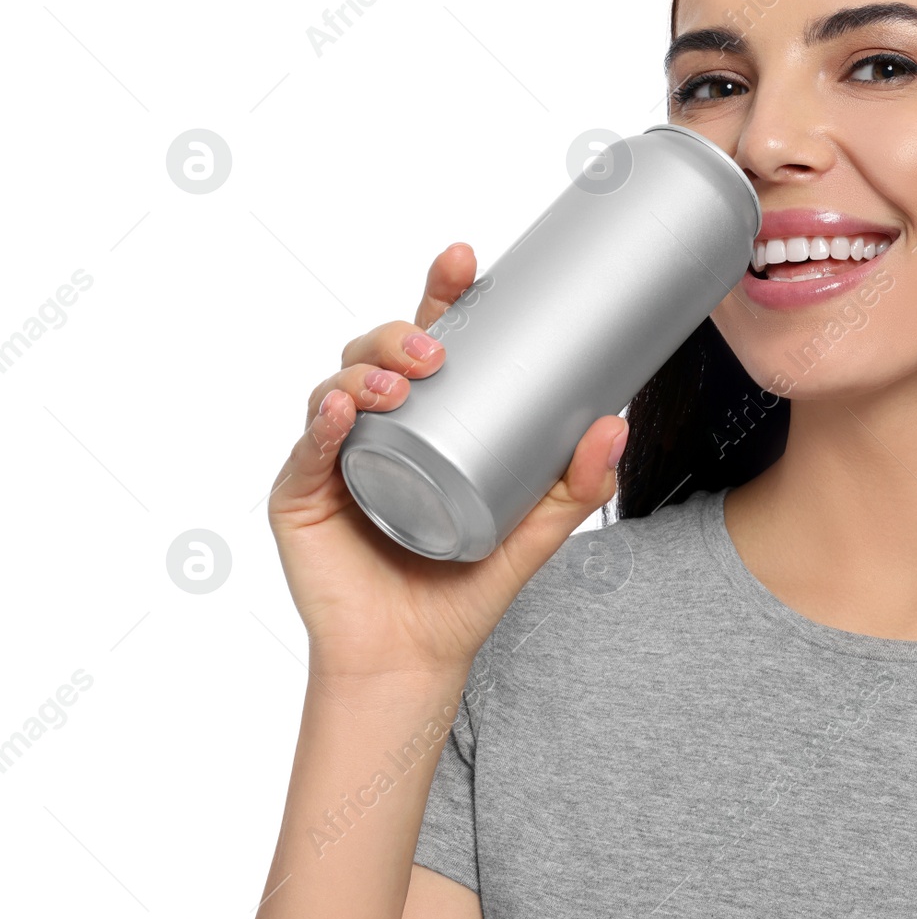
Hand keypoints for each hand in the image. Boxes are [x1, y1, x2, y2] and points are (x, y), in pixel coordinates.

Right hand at [265, 242, 627, 683]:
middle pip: (375, 353)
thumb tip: (616, 422)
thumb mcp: (535, 528)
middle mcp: (376, 427)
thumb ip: (578, 483)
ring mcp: (333, 457)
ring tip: (401, 386)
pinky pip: (305, 451)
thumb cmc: (465, 587)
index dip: (442, 295)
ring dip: (365, 373)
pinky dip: (322, 424)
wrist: (416, 658)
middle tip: (437, 350)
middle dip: (401, 333)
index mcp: (426, 420)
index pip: (430, 345)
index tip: (467, 260)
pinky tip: (342, 412)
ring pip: (336, 388)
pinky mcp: (299, 497)